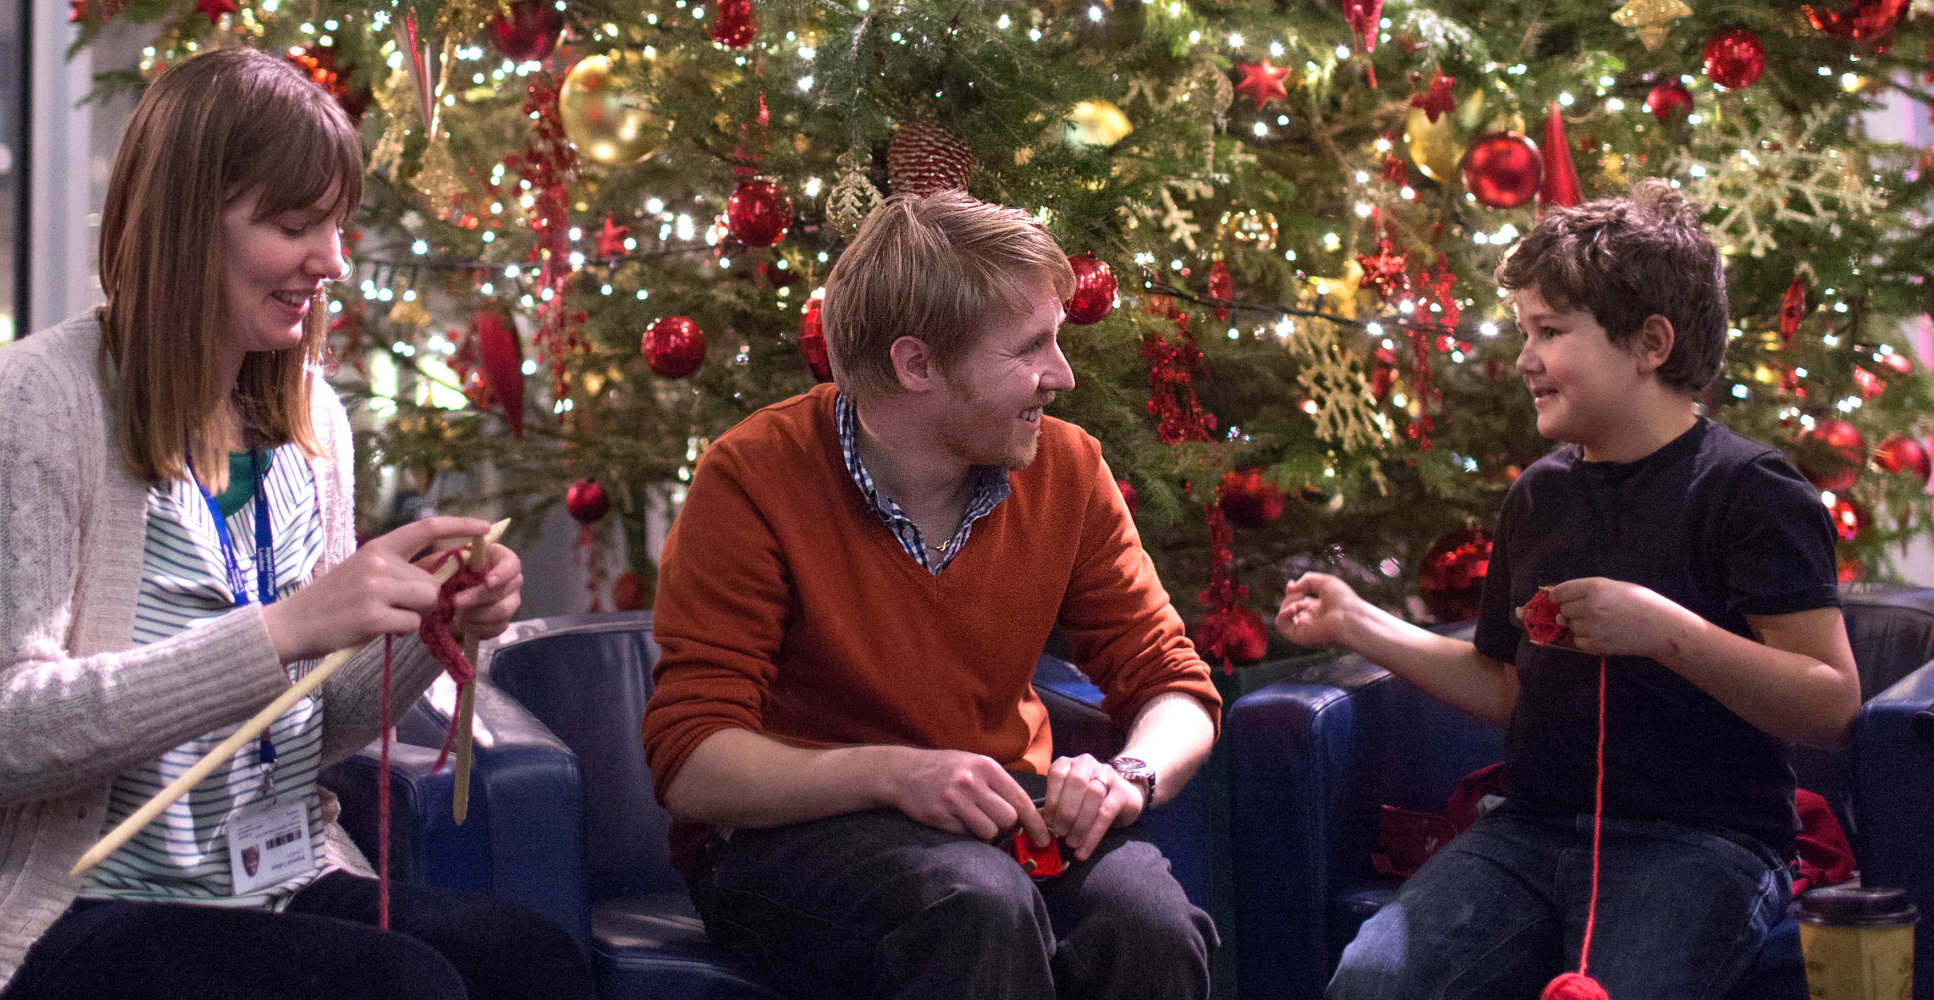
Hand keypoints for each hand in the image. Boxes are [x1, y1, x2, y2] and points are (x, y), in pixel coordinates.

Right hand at [262, 516, 493, 662]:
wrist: (293, 623)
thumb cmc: (333, 600)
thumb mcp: (364, 571)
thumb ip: (398, 569)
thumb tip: (440, 578)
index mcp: (378, 547)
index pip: (427, 528)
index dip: (460, 526)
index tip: (485, 528)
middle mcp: (378, 562)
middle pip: (434, 582)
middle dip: (426, 600)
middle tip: (397, 608)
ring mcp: (375, 589)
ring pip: (427, 603)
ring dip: (414, 616)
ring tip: (384, 617)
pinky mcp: (372, 617)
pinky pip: (412, 625)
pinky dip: (401, 632)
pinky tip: (376, 628)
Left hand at [435, 541, 522, 641]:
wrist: (447, 593)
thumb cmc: (450, 572)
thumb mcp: (449, 561)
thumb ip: (455, 562)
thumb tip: (456, 566)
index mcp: (501, 559)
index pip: (512, 564)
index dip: (502, 573)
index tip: (487, 581)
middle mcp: (512, 580)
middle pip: (505, 591)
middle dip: (478, 597)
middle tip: (455, 601)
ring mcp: (511, 602)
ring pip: (503, 611)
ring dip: (476, 614)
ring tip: (456, 614)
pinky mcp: (504, 621)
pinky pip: (497, 627)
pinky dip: (477, 627)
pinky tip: (462, 623)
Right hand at [882, 748, 1048, 845]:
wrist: (903, 771)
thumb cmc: (945, 769)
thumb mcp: (974, 765)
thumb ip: (998, 785)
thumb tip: (1025, 815)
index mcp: (986, 767)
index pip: (1020, 800)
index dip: (1036, 823)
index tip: (1044, 838)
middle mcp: (972, 782)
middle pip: (1008, 818)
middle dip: (1006, 825)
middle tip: (994, 820)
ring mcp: (955, 799)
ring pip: (989, 831)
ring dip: (985, 830)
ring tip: (971, 817)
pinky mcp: (941, 815)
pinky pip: (966, 834)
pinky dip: (965, 831)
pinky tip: (954, 817)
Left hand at [1043, 754, 1142, 860]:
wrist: (1122, 796)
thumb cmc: (1085, 799)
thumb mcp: (1067, 798)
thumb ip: (1053, 809)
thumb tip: (1038, 828)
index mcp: (1069, 763)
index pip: (1058, 774)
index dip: (1052, 800)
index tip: (1048, 823)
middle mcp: (1088, 764)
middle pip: (1077, 783)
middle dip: (1066, 811)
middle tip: (1060, 833)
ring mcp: (1108, 774)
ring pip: (1094, 795)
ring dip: (1080, 823)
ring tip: (1071, 842)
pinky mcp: (1122, 792)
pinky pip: (1107, 813)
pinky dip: (1093, 835)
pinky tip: (1083, 851)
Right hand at [1276, 572, 1362, 647]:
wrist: (1351, 619)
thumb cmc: (1343, 601)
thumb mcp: (1325, 582)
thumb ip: (1306, 581)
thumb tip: (1290, 588)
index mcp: (1318, 610)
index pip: (1297, 602)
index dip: (1291, 592)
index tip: (1291, 584)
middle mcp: (1310, 620)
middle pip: (1289, 607)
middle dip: (1291, 596)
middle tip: (1301, 594)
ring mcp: (1304, 629)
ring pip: (1283, 615)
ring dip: (1287, 604)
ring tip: (1300, 601)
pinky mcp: (1299, 636)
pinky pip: (1281, 625)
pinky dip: (1283, 614)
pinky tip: (1294, 608)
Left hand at [1544, 577, 1692, 659]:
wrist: (1661, 627)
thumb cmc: (1640, 603)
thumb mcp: (1614, 587)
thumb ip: (1586, 591)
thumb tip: (1556, 600)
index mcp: (1595, 588)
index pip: (1561, 592)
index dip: (1556, 596)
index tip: (1556, 599)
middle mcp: (1590, 607)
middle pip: (1564, 610)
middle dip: (1572, 610)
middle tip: (1591, 611)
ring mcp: (1592, 628)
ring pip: (1571, 626)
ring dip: (1580, 624)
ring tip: (1602, 622)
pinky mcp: (1596, 646)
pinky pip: (1578, 641)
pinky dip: (1585, 638)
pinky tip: (1603, 634)